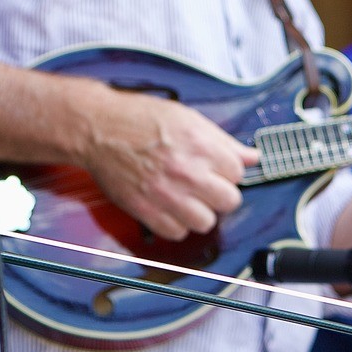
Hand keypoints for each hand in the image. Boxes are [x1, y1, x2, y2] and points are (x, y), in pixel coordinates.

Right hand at [78, 87, 255, 240]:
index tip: (217, 168)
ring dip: (200, 212)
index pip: (239, 172)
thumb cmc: (139, 119)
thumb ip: (223, 140)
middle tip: (206, 184)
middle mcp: (186, 171)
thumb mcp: (188, 118)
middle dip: (220, 193)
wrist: (98, 129)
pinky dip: (176, 223)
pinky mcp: (146, 210)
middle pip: (229, 201)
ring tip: (188, 198)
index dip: (228, 170)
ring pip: (205, 222)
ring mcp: (166, 194)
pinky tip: (170, 207)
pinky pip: (176, 232)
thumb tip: (252, 155)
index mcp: (200, 145)